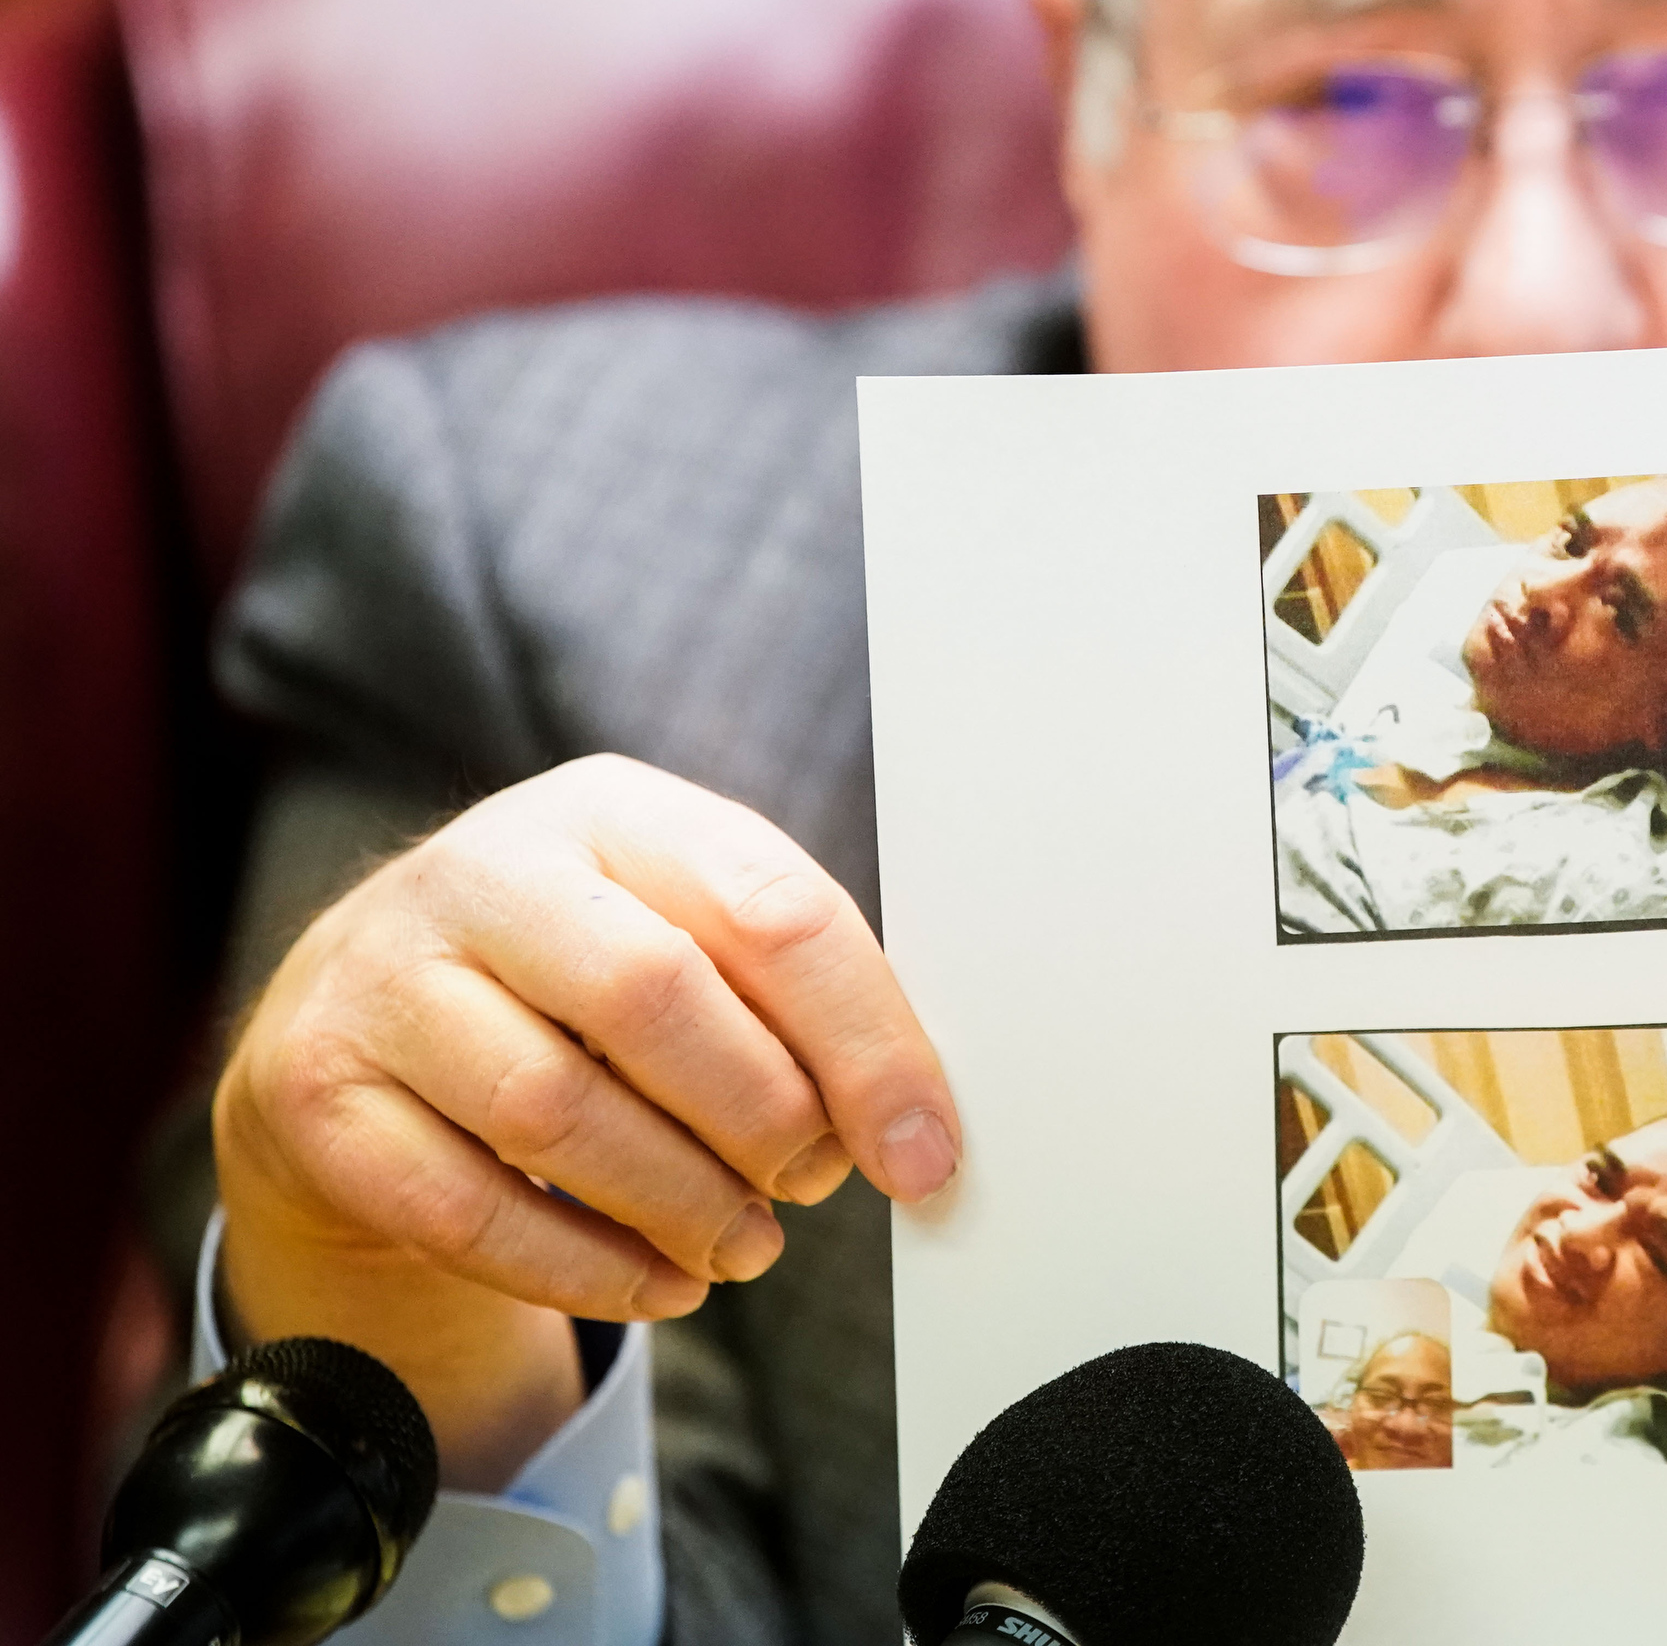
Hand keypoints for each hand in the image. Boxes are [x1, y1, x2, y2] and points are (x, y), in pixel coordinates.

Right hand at [213, 754, 962, 1487]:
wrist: (363, 1015)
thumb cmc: (575, 980)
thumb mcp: (681, 936)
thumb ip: (789, 998)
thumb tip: (914, 1130)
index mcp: (615, 811)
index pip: (771, 910)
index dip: (865, 1043)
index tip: (922, 1150)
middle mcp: (486, 869)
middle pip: (655, 997)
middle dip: (761, 1117)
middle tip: (808, 1184)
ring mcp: (383, 975)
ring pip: (554, 1109)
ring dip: (680, 1204)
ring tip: (743, 1243)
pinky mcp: (316, 1091)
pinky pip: (466, 1208)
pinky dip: (585, 1268)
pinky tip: (658, 1282)